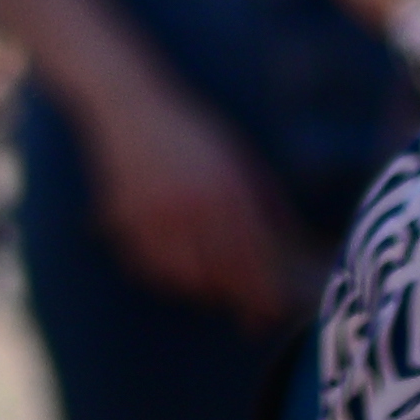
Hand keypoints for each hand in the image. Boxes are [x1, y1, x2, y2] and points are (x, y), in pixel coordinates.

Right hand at [74, 71, 295, 319]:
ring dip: (204, 290)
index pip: (252, 256)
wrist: (129, 104)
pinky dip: (167, 276)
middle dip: (238, 299)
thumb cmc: (192, 129)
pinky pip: (149, 267)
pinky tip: (179, 270)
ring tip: (214, 289)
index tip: (272, 313)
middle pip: (220, 274)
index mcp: (226, 188)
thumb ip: (268, 200)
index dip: (264, 292)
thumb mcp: (240, 156)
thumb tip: (294, 243)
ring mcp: (155, 215)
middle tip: (249, 315)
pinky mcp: (125, 221)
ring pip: (185, 277)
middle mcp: (191, 205)